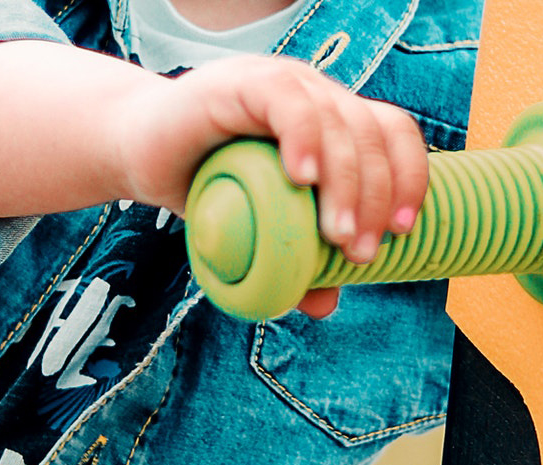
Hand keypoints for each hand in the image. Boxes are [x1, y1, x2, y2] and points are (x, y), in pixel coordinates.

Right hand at [111, 55, 428, 316]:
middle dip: (375, 198)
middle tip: (358, 253)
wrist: (134, 153)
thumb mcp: (251, 233)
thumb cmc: (200, 188)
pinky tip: (302, 178)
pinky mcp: (242, 82)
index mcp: (331, 119)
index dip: (408, 177)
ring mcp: (280, 84)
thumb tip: (326, 304)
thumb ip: (290, 262)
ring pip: (338, 120)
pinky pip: (288, 101)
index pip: (390, 133)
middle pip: (370, 133)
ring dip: (346, 182)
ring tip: (333, 235)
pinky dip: (305, 138)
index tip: (401, 231)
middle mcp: (313, 93)